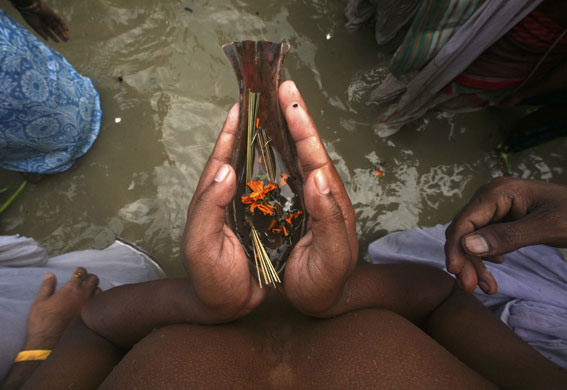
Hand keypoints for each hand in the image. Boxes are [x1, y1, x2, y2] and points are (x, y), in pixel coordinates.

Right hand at [19, 1, 68, 42]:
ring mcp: (50, 18)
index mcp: (42, 25)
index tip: (58, 42)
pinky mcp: (53, 14)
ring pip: (58, 26)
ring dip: (63, 31)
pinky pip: (59, 20)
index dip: (53, 37)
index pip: (49, 32)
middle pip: (55, 29)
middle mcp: (46, 22)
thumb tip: (47, 40)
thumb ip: (42, 33)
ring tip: (67, 38)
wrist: (30, 8)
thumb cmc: (30, 17)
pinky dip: (63, 24)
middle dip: (60, 35)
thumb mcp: (36, 27)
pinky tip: (67, 30)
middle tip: (66, 40)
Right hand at [25, 268, 98, 349]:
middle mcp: (84, 296)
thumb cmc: (42, 322)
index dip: (80, 270)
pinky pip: (99, 305)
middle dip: (90, 277)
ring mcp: (90, 307)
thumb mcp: (40, 302)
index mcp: (71, 289)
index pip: (81, 274)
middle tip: (86, 278)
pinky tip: (93, 304)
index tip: (78, 270)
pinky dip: (98, 301)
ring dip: (95, 288)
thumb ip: (47, 286)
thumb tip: (50, 275)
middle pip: (94, 280)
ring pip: (100, 292)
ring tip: (90, 290)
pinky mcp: (92, 318)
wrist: (49, 344)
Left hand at [181, 104, 265, 320]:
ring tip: (286, 124)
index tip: (240, 105)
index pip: (221, 157)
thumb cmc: (209, 279)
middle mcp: (231, 199)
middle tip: (269, 104)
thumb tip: (225, 169)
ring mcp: (249, 210)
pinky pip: (278, 194)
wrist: (227, 309)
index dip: (230, 131)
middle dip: (254, 131)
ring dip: (272, 149)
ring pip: (262, 173)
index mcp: (213, 198)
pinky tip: (299, 166)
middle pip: (243, 158)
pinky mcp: (267, 224)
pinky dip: (286, 177)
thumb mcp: (201, 244)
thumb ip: (207, 208)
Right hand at [279, 81, 357, 314]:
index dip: (304, 128)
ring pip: (293, 159)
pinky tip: (261, 142)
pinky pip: (281, 175)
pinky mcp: (290, 209)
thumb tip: (317, 177)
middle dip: (294, 118)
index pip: (317, 158)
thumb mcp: (331, 259)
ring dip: (282, 131)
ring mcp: (304, 200)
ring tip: (269, 105)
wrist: (317, 305)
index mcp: (330, 202)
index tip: (291, 100)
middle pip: (306, 149)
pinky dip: (272, 154)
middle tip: (282, 87)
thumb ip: (330, 220)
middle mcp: (318, 195)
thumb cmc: (325, 285)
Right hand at [445, 177, 566, 294]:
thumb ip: (507, 236)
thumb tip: (467, 245)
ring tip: (488, 286)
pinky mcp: (504, 218)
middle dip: (466, 259)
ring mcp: (497, 207)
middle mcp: (491, 197)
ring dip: (475, 262)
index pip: (464, 221)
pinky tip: (497, 266)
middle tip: (472, 288)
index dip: (456, 248)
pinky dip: (485, 256)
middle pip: (465, 230)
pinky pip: (484, 238)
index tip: (457, 274)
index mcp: (498, 192)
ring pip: (472, 237)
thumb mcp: (547, 227)